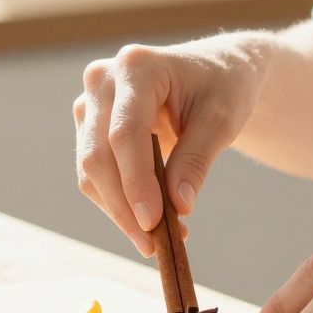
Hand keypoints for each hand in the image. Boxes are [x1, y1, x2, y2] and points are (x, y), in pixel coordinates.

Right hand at [73, 34, 269, 256]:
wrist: (216, 73)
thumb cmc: (223, 88)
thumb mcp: (222, 120)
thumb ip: (197, 160)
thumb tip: (178, 206)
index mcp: (136, 66)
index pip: (125, 133)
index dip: (135, 182)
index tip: (153, 223)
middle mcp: (102, 80)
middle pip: (98, 155)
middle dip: (123, 206)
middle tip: (153, 246)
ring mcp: (91, 103)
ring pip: (90, 170)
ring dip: (119, 211)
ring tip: (159, 239)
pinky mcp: (89, 127)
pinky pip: (95, 174)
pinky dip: (119, 203)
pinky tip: (150, 223)